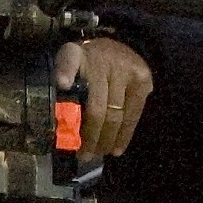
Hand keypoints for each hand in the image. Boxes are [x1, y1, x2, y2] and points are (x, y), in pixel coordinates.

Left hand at [53, 35, 154, 160]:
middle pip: (97, 108)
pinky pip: (133, 114)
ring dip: (106, 140)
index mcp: (78, 54)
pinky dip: (124, 135)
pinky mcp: (142, 79)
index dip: (65, 73)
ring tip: (99, 153)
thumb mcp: (68, 65)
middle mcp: (104, 59)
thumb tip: (60, 96)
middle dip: (90, 136)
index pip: (69, 61)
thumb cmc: (87, 64)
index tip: (61, 83)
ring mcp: (126, 69)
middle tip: (84, 155)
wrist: (117, 46)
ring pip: (116, 115)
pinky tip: (117, 148)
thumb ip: (62, 81)